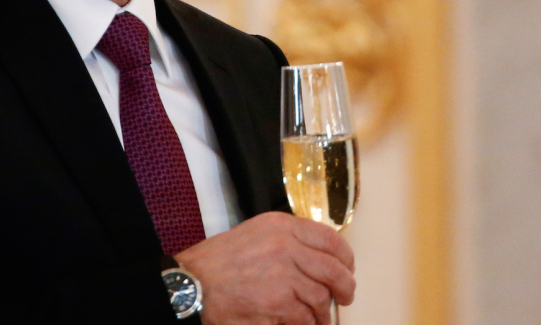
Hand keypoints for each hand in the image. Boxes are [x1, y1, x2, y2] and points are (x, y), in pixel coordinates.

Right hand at [176, 211, 354, 324]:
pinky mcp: (278, 304)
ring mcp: (283, 276)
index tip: (347, 268)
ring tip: (320, 318)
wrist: (193, 284)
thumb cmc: (218, 262)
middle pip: (334, 269)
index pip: (330, 238)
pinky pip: (305, 318)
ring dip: (324, 312)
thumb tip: (317, 258)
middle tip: (345, 296)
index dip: (345, 257)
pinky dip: (308, 324)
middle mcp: (286, 247)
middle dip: (345, 287)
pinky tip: (305, 324)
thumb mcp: (255, 234)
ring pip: (321, 297)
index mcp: (282, 226)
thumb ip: (287, 240)